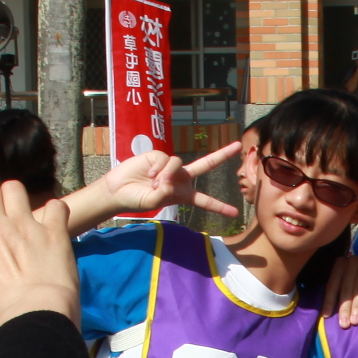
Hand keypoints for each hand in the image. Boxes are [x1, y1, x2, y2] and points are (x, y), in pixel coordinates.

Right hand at [0, 175, 80, 345]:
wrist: (34, 318)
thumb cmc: (2, 321)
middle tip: (0, 212)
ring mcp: (23, 224)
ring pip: (14, 187)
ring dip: (19, 198)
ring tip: (25, 215)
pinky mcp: (52, 230)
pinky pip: (56, 206)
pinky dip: (57, 213)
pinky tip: (56, 224)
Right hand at [92, 141, 242, 223]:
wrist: (118, 190)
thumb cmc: (136, 200)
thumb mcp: (153, 203)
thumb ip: (164, 194)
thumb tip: (169, 179)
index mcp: (183, 194)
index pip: (205, 201)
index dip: (219, 207)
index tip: (235, 213)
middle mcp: (180, 178)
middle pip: (205, 165)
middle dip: (221, 154)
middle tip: (238, 145)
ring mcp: (170, 166)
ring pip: (178, 164)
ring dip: (166, 174)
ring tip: (153, 183)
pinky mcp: (159, 156)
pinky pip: (165, 159)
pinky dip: (158, 168)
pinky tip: (148, 175)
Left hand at [329, 252, 357, 328]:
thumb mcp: (349, 286)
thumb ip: (339, 294)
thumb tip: (325, 315)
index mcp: (340, 265)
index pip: (332, 285)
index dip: (329, 301)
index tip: (326, 316)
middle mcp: (351, 260)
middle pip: (345, 288)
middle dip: (344, 308)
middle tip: (344, 324)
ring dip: (356, 305)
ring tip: (355, 320)